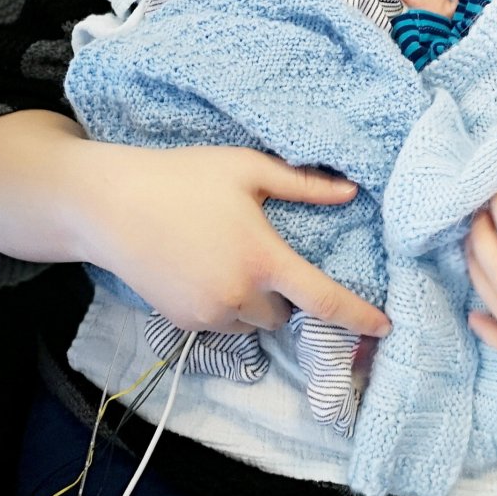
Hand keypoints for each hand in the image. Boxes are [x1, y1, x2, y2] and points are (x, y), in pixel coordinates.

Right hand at [82, 143, 390, 338]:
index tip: (386, 327)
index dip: (359, 316)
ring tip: (230, 258)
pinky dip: (226, 305)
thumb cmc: (183, 177)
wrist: (110, 205)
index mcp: (263, 258)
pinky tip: (205, 269)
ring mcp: (208, 315)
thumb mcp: (247, 168)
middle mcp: (239, 295)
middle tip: (263, 253)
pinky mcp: (182, 323)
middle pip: (284, 314)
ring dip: (255, 302)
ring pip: (252, 322)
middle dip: (284, 293)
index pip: (324, 298)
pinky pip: (221, 324)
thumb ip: (303, 185)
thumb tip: (351, 191)